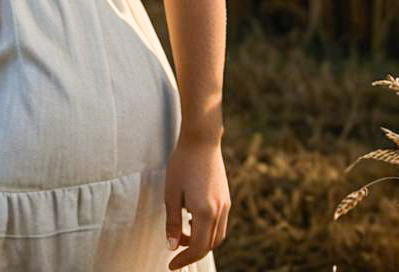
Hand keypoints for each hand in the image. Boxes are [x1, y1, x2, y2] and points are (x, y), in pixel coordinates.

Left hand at [163, 135, 230, 268]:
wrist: (202, 139)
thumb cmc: (182, 163)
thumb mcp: (171, 193)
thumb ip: (172, 222)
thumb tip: (171, 246)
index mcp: (205, 212)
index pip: (198, 248)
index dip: (185, 260)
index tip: (172, 264)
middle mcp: (219, 211)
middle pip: (210, 245)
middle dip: (193, 251)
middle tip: (175, 245)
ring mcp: (225, 204)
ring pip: (218, 235)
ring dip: (202, 240)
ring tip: (183, 229)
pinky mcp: (226, 197)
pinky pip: (220, 222)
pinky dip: (208, 228)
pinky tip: (192, 216)